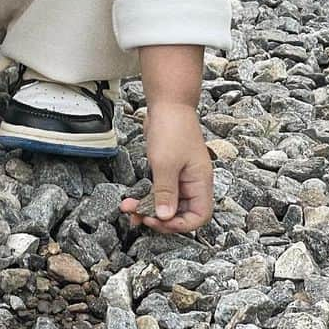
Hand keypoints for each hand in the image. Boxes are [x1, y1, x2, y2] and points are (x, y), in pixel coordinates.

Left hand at [119, 103, 212, 234]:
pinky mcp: (167, 169)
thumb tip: (164, 217)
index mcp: (200, 183)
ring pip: (167, 203)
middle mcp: (193, 183)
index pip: (199, 216)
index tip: (158, 221)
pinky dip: (146, 196)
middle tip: (139, 218)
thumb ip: (165, 192)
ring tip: (128, 210)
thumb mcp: (166, 163)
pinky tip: (132, 200)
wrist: (167, 102)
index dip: (180, 225)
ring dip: (148, 208)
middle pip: (181, 213)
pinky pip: (159, 190)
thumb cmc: (172, 129)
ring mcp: (180, 176)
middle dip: (159, 219)